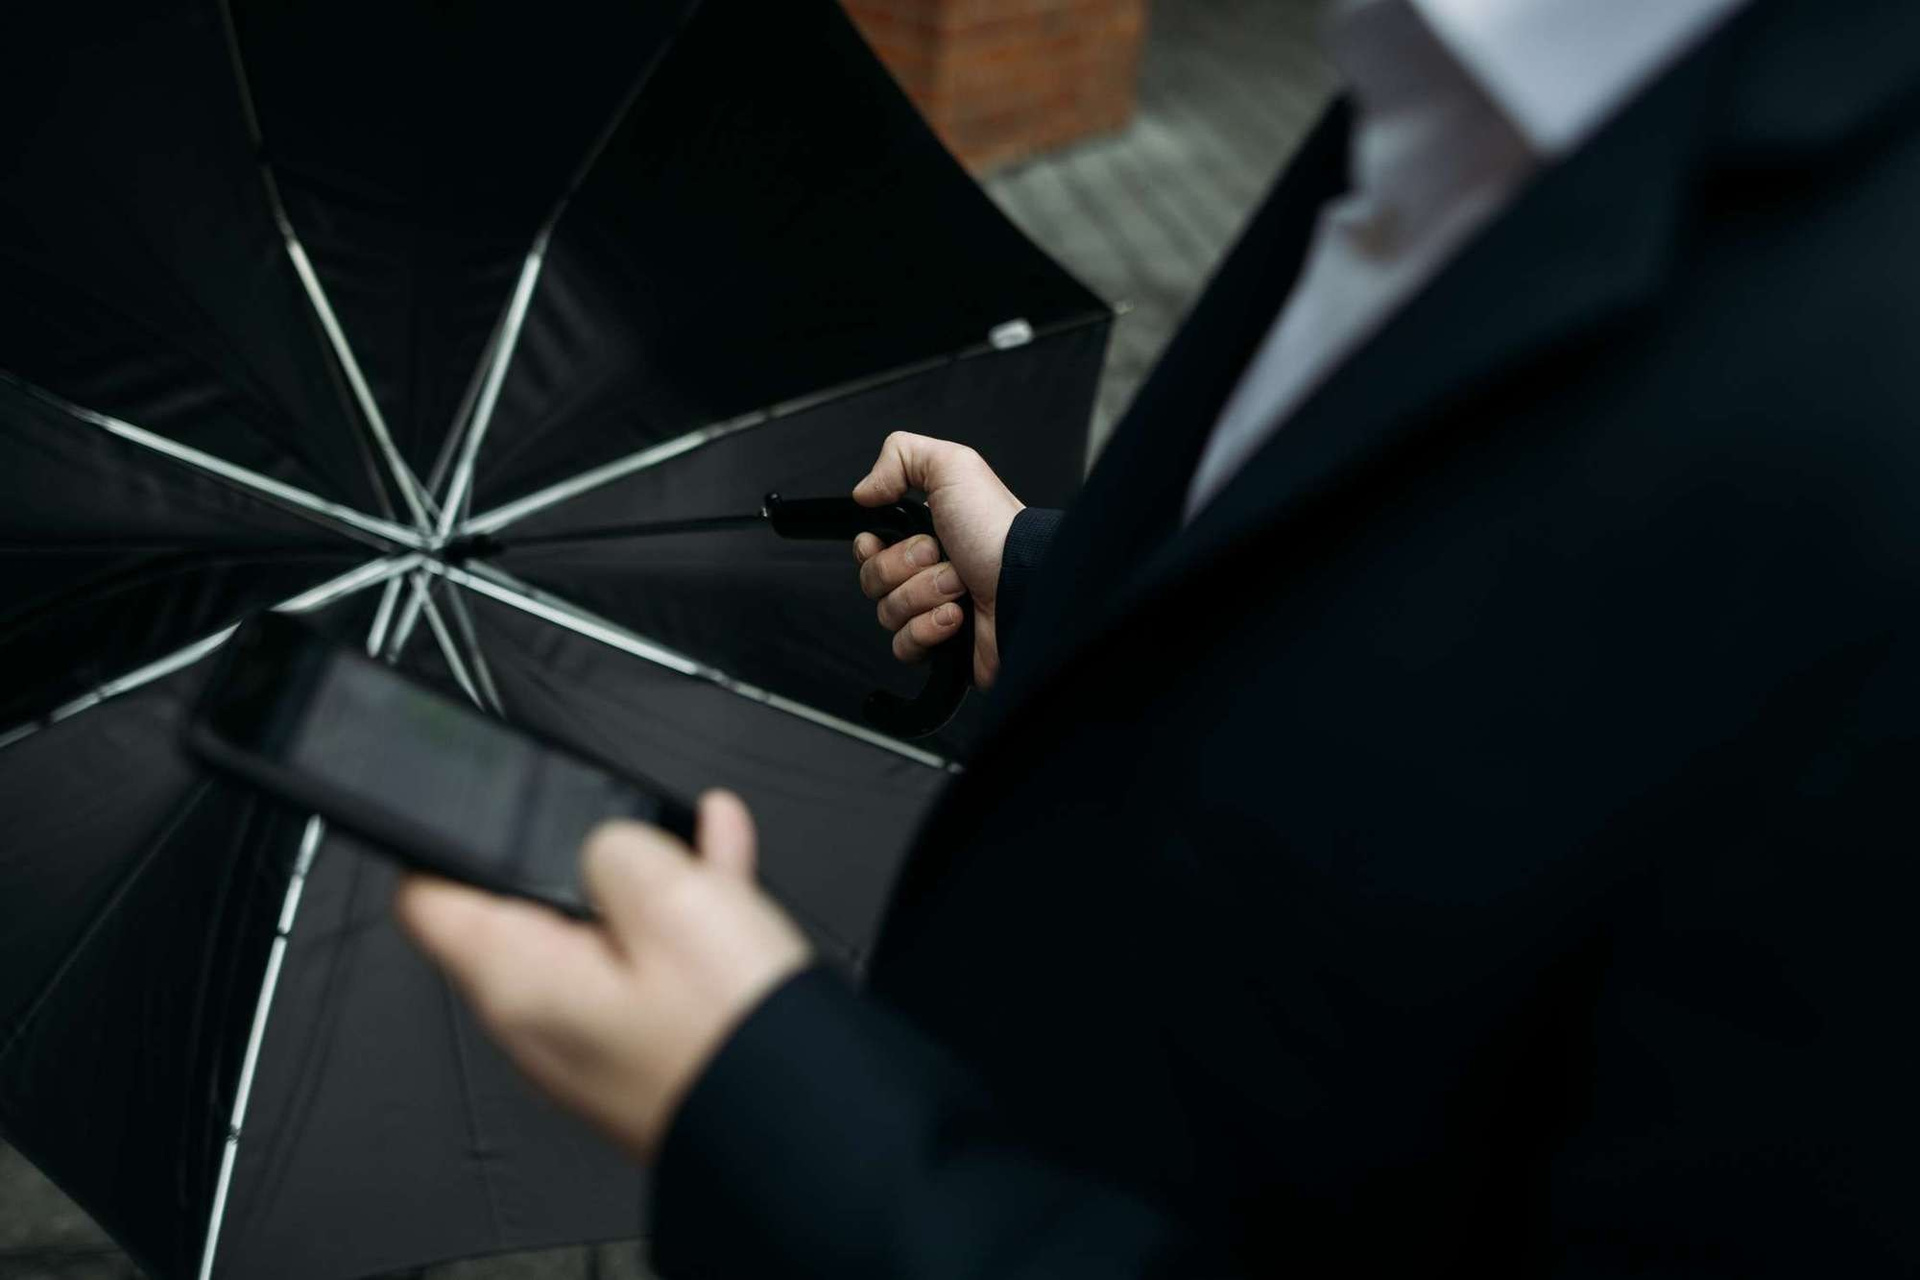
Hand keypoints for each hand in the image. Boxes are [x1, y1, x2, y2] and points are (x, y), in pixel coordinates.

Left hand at [394, 791, 810, 1161]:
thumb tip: (606, 842)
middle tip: (627, 823)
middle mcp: (538, 1021)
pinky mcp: (645, 1047)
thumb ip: (613, 845)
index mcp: (516, 983)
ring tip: (696, 834)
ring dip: (645, 877)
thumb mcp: (668, 897)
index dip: (443, 836)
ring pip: (599, 929)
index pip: (425, 900)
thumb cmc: (731, 1037)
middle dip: (578, 852)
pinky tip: (721, 867)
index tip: (484, 801)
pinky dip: (678, 914)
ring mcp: (593, 1038)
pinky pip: (647, 961)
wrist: (807, 1125)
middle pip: (525, 907)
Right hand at [853, 431, 1023, 687]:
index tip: (880, 541)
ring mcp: (933, 612)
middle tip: (940, 557)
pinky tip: (957, 617)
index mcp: (925, 534)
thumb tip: (864, 492)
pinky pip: (905, 646)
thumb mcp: (953, 467)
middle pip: (872, 581)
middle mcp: (927, 573)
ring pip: (887, 614)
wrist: (1028, 585)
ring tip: (959, 587)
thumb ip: (901, 456)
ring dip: (922, 595)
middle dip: (904, 568)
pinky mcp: (941, 648)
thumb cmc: (996, 530)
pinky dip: (928, 629)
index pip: (868, 549)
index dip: (869, 548)